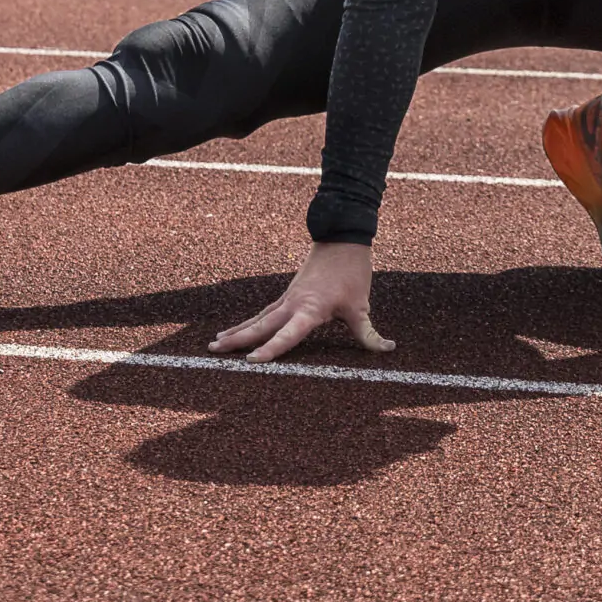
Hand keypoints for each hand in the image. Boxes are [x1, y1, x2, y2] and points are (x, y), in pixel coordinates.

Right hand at [208, 241, 395, 362]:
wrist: (340, 238)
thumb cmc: (351, 272)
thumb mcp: (361, 306)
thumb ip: (369, 333)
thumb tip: (387, 349)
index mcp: (310, 309)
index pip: (288, 334)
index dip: (271, 349)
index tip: (252, 362)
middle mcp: (293, 304)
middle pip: (260, 325)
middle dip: (237, 339)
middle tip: (214, 350)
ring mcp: (287, 299)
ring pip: (258, 318)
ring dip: (237, 331)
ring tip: (215, 344)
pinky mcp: (287, 296)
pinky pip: (264, 313)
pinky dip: (249, 323)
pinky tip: (236, 330)